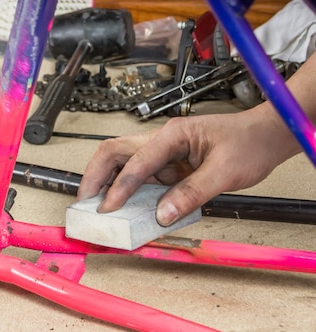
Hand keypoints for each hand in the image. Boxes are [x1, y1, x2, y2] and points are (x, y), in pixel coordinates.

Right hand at [78, 105, 301, 225]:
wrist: (266, 136)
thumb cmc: (249, 143)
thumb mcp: (224, 172)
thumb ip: (192, 193)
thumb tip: (162, 215)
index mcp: (172, 134)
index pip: (136, 160)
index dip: (119, 187)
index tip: (106, 209)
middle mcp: (161, 140)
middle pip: (114, 152)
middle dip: (94, 175)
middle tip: (84, 202)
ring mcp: (163, 152)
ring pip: (122, 163)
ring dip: (106, 182)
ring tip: (93, 205)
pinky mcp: (168, 165)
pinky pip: (140, 177)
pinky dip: (125, 191)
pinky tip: (121, 207)